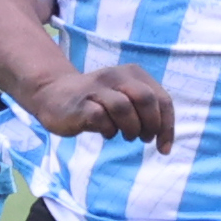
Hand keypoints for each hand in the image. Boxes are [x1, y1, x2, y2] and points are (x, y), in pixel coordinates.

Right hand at [22, 64, 173, 151]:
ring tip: (127, 136)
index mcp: (132, 73)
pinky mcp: (81, 105)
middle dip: (151, 124)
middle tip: (144, 139)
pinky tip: (107, 133)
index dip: (167, 126)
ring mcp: (97, 89)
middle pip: (146, 99)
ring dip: (131, 128)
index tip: (164, 147)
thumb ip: (144, 109)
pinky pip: (102, 119)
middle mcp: (116, 76)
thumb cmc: (95, 101)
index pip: (161, 98)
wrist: (52, 94)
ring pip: (125, 107)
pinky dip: (109, 131)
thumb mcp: (124, 96)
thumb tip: (162, 135)